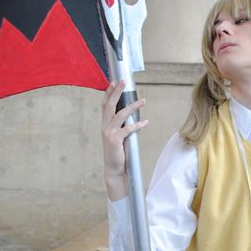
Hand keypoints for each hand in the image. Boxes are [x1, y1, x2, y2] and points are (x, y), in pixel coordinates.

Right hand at [101, 81, 147, 198]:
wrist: (113, 168)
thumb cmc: (117, 152)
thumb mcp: (117, 135)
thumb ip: (121, 125)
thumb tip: (131, 114)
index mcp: (105, 124)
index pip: (105, 104)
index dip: (109, 92)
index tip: (115, 81)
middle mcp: (105, 126)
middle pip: (110, 105)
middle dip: (117, 92)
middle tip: (124, 81)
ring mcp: (109, 133)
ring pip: (121, 114)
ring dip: (133, 106)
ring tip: (144, 100)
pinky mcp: (115, 140)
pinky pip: (128, 129)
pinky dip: (138, 125)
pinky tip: (145, 122)